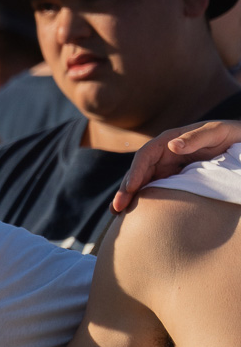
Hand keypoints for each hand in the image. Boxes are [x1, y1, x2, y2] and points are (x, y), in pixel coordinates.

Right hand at [112, 120, 240, 212]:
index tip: (130, 188)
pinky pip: (154, 188)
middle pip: (139, 171)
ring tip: (117, 213)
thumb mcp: (216, 133)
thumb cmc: (230, 134)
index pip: (146, 155)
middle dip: (126, 189)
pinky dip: (143, 199)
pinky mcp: (173, 178)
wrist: (239, 142)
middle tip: (117, 208)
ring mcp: (168, 166)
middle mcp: (164, 153)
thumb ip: (196, 138)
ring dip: (130, 196)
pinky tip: (134, 211)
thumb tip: (172, 147)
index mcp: (170, 140)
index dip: (136, 171)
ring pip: (143, 181)